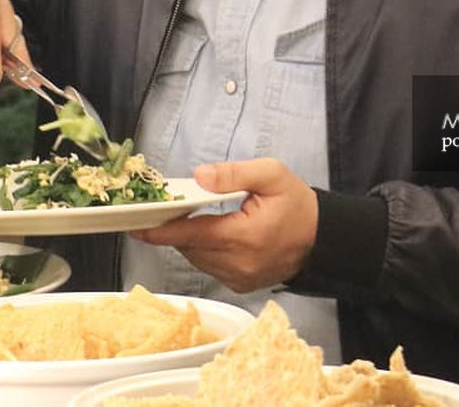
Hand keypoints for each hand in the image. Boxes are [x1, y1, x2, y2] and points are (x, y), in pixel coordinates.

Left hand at [129, 159, 317, 292]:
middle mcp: (240, 263)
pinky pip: (209, 267)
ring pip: (196, 259)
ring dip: (188, 240)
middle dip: (175, 228)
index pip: (193, 235)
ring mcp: (239, 278)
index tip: (137, 227)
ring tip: (189, 218)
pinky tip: (210, 234)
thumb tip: (199, 176)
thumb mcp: (271, 175)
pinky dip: (202, 251)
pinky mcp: (240, 284)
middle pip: (190, 247)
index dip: (162, 231)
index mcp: (245, 236)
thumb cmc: (297, 205)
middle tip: (166, 208)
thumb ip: (233, 173)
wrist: (321, 238)